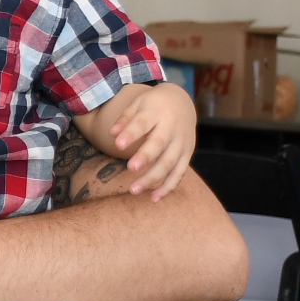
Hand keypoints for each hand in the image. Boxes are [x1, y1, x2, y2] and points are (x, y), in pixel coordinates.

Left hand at [104, 82, 196, 200]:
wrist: (182, 101)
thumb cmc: (154, 105)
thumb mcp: (138, 104)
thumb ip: (125, 119)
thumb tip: (112, 133)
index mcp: (157, 113)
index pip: (143, 123)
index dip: (131, 134)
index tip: (118, 145)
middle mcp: (172, 128)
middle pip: (159, 144)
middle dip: (146, 157)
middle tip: (130, 169)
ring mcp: (181, 142)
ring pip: (169, 162)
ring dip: (153, 178)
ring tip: (134, 190)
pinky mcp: (187, 154)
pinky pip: (179, 173)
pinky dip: (168, 187)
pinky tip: (154, 199)